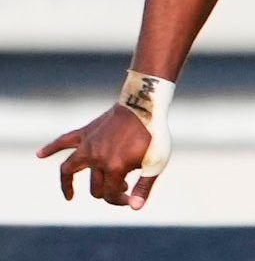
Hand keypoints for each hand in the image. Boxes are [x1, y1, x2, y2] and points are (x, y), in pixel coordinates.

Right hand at [37, 104, 157, 208]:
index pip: (110, 194)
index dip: (121, 200)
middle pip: (95, 186)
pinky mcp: (87, 132)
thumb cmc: (155, 134)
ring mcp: (89, 145)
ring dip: (68, 183)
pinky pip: (64, 140)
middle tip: (123, 187)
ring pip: (69, 169)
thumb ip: (144, 187)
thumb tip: (135, 208)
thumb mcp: (156, 162)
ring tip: (70, 195)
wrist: (147, 105)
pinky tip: (40, 154)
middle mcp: (96, 158)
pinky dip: (51, 148)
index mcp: (114, 167)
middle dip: (108, 192)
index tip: (132, 198)